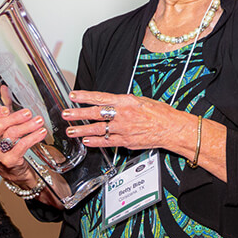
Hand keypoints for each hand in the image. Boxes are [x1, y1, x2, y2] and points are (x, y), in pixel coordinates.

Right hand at [0, 86, 49, 191]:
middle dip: (15, 118)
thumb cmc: (7, 144)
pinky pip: (21, 147)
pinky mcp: (9, 161)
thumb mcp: (4, 126)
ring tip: (39, 121)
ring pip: (11, 135)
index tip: (6, 108)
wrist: (13, 170)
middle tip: (28, 113)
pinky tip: (41, 133)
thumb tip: (4, 88)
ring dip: (28, 126)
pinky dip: (33, 138)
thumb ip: (4, 107)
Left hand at [62, 89, 188, 151]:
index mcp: (126, 101)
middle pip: (95, 114)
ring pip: (98, 130)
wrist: (171, 128)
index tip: (73, 96)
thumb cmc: (160, 113)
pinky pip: (106, 142)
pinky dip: (95, 142)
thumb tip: (111, 103)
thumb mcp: (140, 100)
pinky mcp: (125, 141)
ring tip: (71, 131)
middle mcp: (122, 115)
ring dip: (82, 131)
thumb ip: (124, 103)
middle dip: (78, 114)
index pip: (100, 98)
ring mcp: (123, 129)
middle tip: (66, 114)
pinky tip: (87, 142)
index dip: (85, 97)